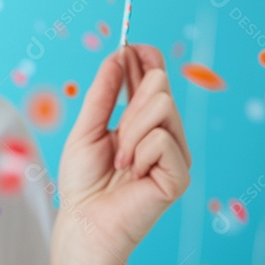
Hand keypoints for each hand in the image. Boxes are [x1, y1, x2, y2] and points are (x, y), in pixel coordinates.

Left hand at [50, 45, 191, 264]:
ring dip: (131, 130)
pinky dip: (138, 152)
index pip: (154, 81)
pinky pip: (162, 138)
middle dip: (132, 99)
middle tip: (117, 130)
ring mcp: (176, 154)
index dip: (146, 60)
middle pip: (161, 86)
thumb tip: (117, 55)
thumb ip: (104, 93)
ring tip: (121, 159)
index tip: (131, 44)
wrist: (84, 220)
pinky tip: (132, 173)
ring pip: (162, 106)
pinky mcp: (180, 174)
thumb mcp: (87, 127)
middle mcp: (165, 135)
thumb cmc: (84, 180)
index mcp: (144, 123)